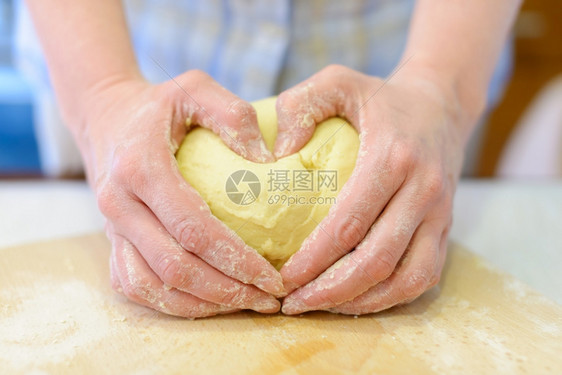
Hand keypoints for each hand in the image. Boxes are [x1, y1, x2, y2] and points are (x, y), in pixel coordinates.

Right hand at [77, 70, 284, 317]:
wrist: (105, 118)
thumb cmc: (159, 105)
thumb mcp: (194, 88)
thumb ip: (232, 115)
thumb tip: (269, 160)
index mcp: (141, 168)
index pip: (193, 229)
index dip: (236, 259)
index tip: (273, 277)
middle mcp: (119, 205)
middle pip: (175, 267)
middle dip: (226, 291)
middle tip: (268, 300)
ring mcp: (111, 228)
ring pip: (153, 286)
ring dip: (201, 304)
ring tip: (246, 304)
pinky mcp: (111, 241)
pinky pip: (135, 285)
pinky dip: (172, 303)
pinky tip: (208, 301)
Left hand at [277, 64, 479, 314]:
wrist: (441, 106)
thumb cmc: (380, 98)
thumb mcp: (338, 81)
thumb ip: (301, 104)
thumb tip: (277, 153)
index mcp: (394, 158)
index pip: (350, 223)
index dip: (314, 258)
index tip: (283, 277)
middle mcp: (422, 192)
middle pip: (377, 261)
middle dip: (331, 292)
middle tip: (293, 304)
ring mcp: (439, 215)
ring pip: (405, 279)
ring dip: (361, 303)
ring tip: (320, 307)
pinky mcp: (446, 229)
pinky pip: (423, 278)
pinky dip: (390, 298)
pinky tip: (356, 300)